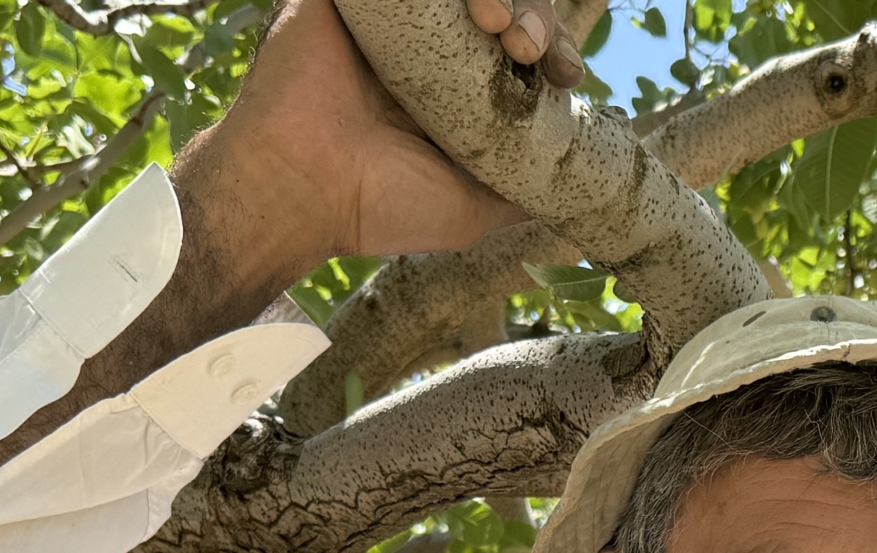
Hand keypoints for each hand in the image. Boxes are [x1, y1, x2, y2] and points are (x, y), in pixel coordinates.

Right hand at [200, 0, 566, 274]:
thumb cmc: (383, 204)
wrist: (299, 184)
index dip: (555, 51)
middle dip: (534, 18)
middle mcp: (427, 48)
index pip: (523, 51)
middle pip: (503, 5)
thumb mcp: (475, 209)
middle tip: (526, 47)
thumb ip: (524, 188)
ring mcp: (392, 15)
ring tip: (494, 21)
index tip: (566, 75)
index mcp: (456, 92)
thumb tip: (578, 182)